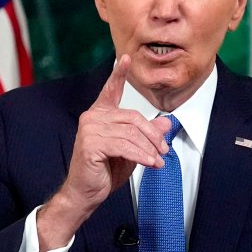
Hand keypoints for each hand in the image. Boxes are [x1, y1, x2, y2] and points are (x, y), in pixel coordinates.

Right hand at [38, 55, 169, 250]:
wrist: (85, 194)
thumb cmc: (104, 172)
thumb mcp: (132, 151)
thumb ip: (147, 135)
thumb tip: (167, 123)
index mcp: (100, 115)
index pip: (110, 90)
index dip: (118, 74)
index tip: (125, 58)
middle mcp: (92, 117)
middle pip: (133, 117)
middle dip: (153, 135)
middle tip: (165, 150)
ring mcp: (90, 129)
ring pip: (131, 133)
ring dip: (149, 149)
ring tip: (158, 161)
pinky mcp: (91, 144)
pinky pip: (124, 146)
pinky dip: (141, 155)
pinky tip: (150, 163)